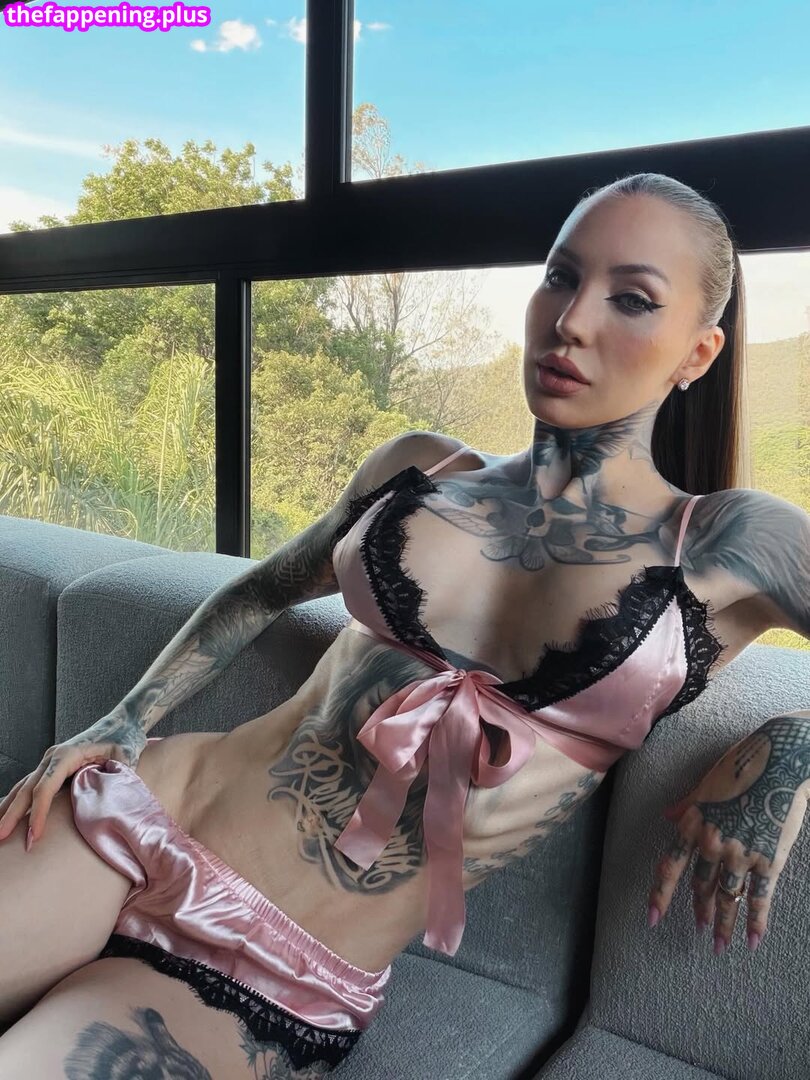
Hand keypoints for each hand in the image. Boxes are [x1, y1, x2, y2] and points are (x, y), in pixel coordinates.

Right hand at [0, 710, 146, 848]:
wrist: (122, 724)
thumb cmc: (124, 740)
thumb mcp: (124, 758)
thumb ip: (115, 778)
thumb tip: (107, 801)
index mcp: (68, 755)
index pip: (45, 788)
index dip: (38, 813)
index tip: (34, 836)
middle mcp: (53, 757)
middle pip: (26, 789)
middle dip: (12, 815)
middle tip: (0, 838)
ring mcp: (49, 762)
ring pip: (22, 788)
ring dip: (9, 810)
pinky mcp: (52, 768)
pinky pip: (29, 786)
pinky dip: (16, 802)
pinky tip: (6, 815)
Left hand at [647, 716, 809, 954]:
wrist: (779, 760)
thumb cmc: (740, 765)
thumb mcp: (705, 783)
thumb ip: (686, 804)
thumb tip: (667, 815)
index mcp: (694, 824)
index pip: (670, 866)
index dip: (660, 894)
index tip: (653, 918)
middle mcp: (713, 843)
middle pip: (702, 886)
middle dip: (700, 909)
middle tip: (700, 929)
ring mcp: (741, 854)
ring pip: (727, 897)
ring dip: (723, 922)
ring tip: (719, 944)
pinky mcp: (769, 860)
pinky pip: (760, 897)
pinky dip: (756, 921)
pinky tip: (753, 940)